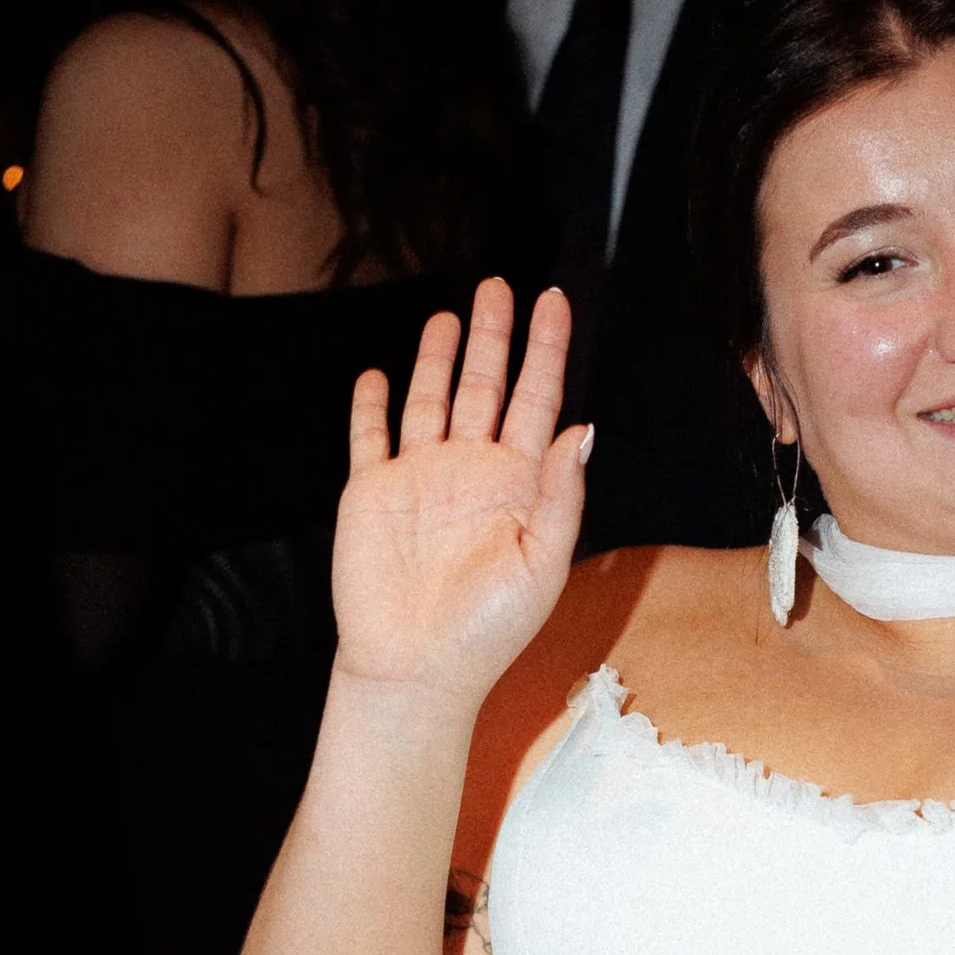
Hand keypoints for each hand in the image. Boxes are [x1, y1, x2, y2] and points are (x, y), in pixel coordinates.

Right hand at [330, 280, 588, 705]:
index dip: (547, 350)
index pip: (537, 399)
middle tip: (500, 285)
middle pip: (485, 385)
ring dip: (438, 357)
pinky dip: (372, 405)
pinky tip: (378, 375)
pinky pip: (371, 437)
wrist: (415, 669)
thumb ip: (561, 495)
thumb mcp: (542, 562)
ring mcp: (420, 478)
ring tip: (449, 314)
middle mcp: (471, 470)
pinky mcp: (372, 493)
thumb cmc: (488, 629)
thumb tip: (584, 429)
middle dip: (494, 336)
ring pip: (431, 399)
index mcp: (518, 483)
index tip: (555, 301)